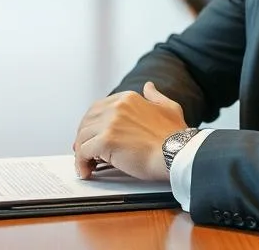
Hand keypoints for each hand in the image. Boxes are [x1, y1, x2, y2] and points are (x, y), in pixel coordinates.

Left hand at [73, 81, 187, 180]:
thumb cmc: (176, 137)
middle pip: (87, 122)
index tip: (92, 136)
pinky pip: (83, 152)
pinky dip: (81, 163)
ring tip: (86, 165)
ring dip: (81, 152)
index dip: (93, 125)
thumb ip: (156, 97)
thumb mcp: (169, 108)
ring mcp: (110, 123)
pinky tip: (86, 171)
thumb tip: (149, 87)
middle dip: (84, 138)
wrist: (177, 154)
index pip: (98, 108)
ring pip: (83, 136)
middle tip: (85, 153)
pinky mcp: (106, 140)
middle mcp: (117, 107)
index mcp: (128, 98)